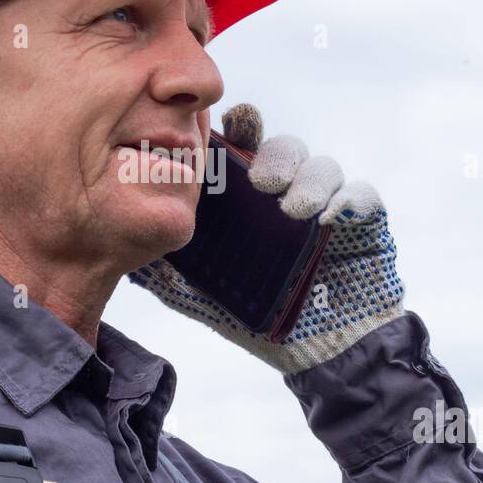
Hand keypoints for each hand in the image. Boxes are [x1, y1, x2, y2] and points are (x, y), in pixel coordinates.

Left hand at [127, 103, 404, 373]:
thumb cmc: (257, 317)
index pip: (242, 149)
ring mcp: (328, 204)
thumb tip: (118, 254)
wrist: (320, 352)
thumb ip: (164, 272)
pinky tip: (330, 219)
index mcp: (249, 199)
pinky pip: (361, 196)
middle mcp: (288, 192)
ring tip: (292, 209)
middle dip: (272, 153)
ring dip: (307, 179)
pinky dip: (348, 201)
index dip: (237, 131)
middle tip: (259, 179)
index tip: (225, 129)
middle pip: (282, 148)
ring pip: (321, 166)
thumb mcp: (202, 294)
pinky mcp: (364, 222)